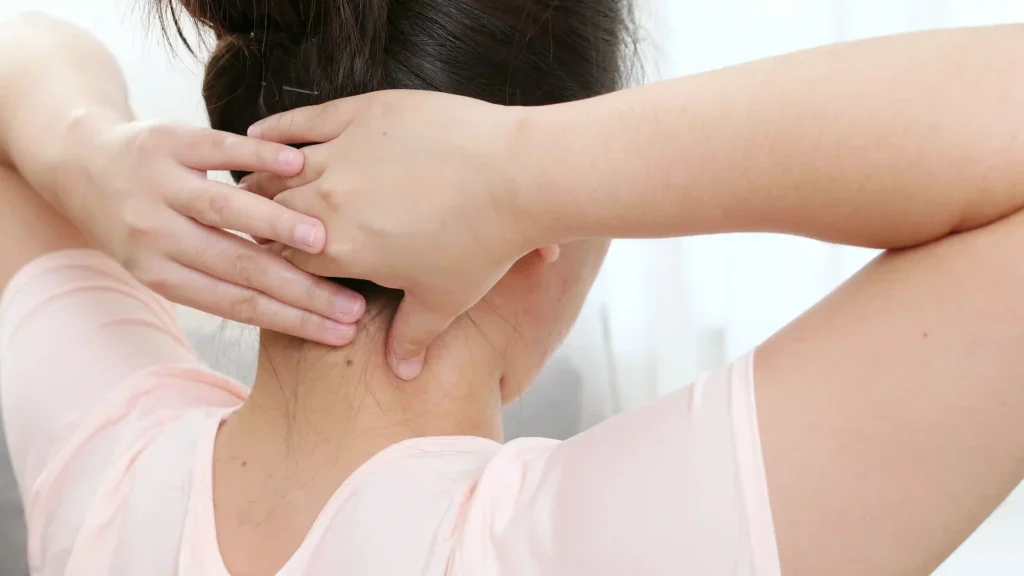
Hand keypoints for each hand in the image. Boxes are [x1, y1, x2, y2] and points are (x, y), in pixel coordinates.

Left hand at [54, 113, 364, 343]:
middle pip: (240, 267)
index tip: (340, 333)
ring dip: (279, 226)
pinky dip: (257, 156)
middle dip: (302, 290)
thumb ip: (213, 280)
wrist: (81, 160)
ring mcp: (158, 185)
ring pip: (226, 209)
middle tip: (352, 305)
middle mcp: (154, 234)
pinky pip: (217, 148)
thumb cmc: (140, 222)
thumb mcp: (161, 260)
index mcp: (159, 273)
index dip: (292, 321)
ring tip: (324, 240)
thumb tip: (293, 313)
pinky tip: (296, 164)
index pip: (237, 305)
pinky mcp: (166, 140)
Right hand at [244, 91, 555, 378]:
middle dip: (256, 223)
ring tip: (247, 185)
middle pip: (269, 213)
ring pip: (278, 169)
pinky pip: (304, 121)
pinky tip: (258, 134)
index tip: (260, 263)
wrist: (517, 176)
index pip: (281, 258)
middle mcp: (329, 200)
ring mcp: (343, 151)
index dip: (269, 263)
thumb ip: (414, 338)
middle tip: (248, 226)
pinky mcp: (363, 113)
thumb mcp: (446, 300)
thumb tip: (403, 373)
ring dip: (260, 180)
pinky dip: (277, 130)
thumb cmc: (484, 242)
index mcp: (340, 249)